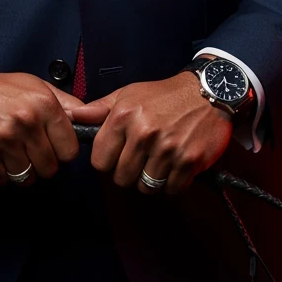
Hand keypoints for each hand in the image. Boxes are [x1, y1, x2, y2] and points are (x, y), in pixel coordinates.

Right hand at [0, 63, 85, 187]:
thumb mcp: (34, 85)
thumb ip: (65, 103)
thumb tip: (91, 117)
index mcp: (43, 103)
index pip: (70, 150)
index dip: (61, 151)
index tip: (51, 146)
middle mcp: (26, 121)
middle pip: (49, 169)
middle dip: (40, 163)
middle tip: (27, 149)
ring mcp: (3, 139)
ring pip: (26, 178)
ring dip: (19, 170)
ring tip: (9, 152)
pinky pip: (1, 180)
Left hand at [70, 69, 233, 195]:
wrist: (208, 92)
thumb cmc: (165, 94)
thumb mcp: (129, 94)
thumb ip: (99, 109)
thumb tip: (74, 116)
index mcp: (124, 116)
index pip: (100, 161)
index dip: (107, 162)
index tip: (117, 156)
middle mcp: (144, 133)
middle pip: (121, 178)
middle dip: (129, 173)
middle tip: (140, 159)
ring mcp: (167, 149)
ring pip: (146, 186)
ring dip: (151, 179)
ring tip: (158, 162)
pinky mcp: (189, 161)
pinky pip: (171, 189)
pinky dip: (172, 183)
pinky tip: (174, 166)